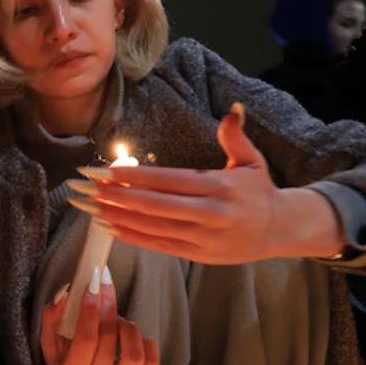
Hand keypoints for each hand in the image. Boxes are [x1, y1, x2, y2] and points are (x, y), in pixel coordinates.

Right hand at [41, 267, 158, 364]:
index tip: (92, 284)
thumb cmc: (62, 362)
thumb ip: (51, 317)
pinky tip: (129, 334)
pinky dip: (144, 341)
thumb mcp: (48, 342)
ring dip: (127, 328)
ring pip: (134, 355)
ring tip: (115, 319)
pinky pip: (151, 361)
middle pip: (109, 339)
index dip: (90, 309)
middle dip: (107, 305)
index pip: (86, 339)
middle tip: (104, 285)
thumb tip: (65, 293)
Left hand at [70, 103, 345, 263]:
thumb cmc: (258, 190)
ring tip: (88, 205)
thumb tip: (233, 109)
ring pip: (153, 227)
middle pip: (155, 205)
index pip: (168, 180)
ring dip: (117, 216)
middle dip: (116, 196)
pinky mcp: (199, 255)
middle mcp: (211, 214)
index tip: (104, 171)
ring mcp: (204, 238)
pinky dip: (132, 237)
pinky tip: (109, 226)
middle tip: (84, 186)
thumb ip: (236, 136)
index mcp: (220, 187)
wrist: (280, 229)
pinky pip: (159, 246)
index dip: (134, 177)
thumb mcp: (252, 159)